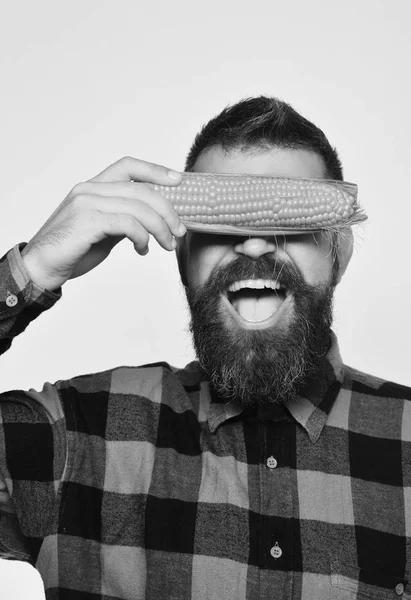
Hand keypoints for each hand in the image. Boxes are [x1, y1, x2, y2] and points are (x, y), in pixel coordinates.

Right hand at [21, 157, 185, 290]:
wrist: (41, 268)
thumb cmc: (72, 251)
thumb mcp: (104, 231)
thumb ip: (123, 219)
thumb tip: (151, 221)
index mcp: (93, 187)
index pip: (128, 166)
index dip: (155, 170)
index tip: (178, 180)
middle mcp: (89, 190)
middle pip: (141, 189)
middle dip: (167, 210)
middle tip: (179, 231)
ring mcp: (86, 203)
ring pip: (138, 207)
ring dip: (160, 228)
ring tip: (166, 245)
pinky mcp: (87, 221)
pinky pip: (127, 223)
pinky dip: (142, 237)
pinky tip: (142, 250)